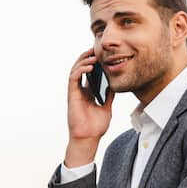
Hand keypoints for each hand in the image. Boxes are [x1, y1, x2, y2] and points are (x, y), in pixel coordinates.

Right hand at [65, 48, 114, 166]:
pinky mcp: (72, 95)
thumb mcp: (107, 106)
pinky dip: (80, 70)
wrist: (89, 137)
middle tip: (95, 49)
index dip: (93, 62)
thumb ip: (109, 95)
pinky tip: (89, 66)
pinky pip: (73, 78)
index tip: (101, 54)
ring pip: (75, 70)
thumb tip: (115, 85)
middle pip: (81, 68)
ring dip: (83, 61)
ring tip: (93, 55)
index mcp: (87, 92)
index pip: (88, 73)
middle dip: (87, 57)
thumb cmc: (96, 126)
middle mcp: (80, 90)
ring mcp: (75, 92)